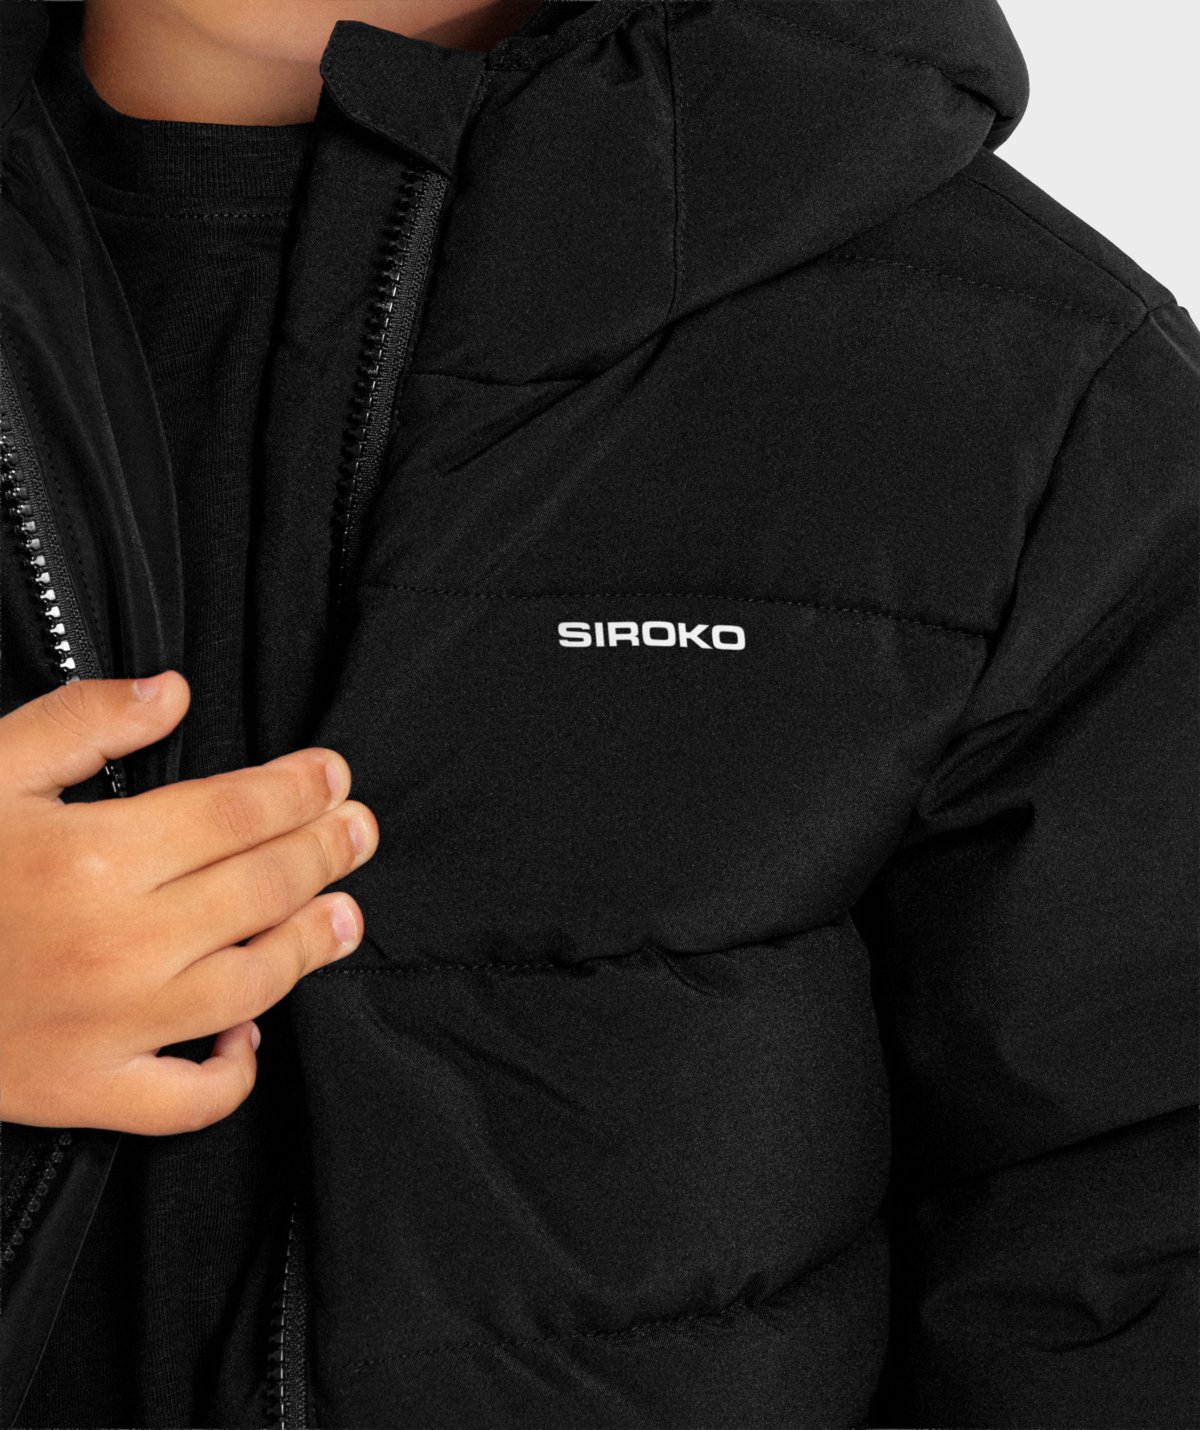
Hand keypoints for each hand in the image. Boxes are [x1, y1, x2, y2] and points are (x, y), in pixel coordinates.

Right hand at [0, 671, 377, 1134]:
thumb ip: (83, 723)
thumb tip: (174, 692)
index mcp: (95, 854)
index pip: (241, 814)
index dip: (301, 790)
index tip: (334, 774)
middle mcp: (120, 944)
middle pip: (263, 891)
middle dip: (326, 853)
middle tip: (362, 831)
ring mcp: (106, 1028)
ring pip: (249, 988)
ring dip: (309, 949)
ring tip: (345, 918)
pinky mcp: (79, 1093)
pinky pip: (184, 1100)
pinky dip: (229, 1075)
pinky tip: (250, 1038)